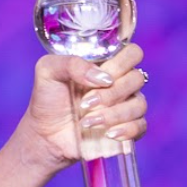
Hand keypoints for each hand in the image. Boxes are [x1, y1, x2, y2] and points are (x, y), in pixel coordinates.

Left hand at [18, 42, 147, 172]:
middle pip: (137, 78)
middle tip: (85, 102)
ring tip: (86, 121)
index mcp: (105, 64)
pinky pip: (141, 126)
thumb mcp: (48, 71)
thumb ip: (72, 63)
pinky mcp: (128, 128)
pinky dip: (126, 130)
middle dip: (111, 93)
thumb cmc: (47, 98)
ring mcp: (126, 105)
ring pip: (139, 104)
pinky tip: (107, 133)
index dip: (123, 62)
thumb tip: (104, 77)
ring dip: (113, 114)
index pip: (132, 53)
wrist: (45, 133)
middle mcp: (120, 82)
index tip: (102, 75)